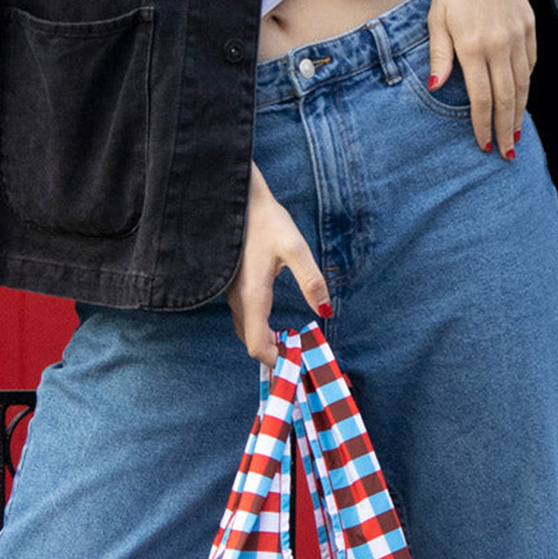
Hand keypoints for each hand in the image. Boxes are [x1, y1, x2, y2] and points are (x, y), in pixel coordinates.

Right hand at [225, 159, 330, 367]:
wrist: (233, 197)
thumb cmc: (265, 221)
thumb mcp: (295, 248)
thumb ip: (311, 282)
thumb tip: (326, 311)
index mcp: (253, 297)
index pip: (257, 346)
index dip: (275, 360)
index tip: (296, 361)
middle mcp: (238, 300)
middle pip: (251, 341)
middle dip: (273, 352)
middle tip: (298, 351)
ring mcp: (231, 293)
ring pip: (245, 328)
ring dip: (264, 339)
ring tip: (289, 338)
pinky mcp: (231, 284)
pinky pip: (243, 315)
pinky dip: (257, 326)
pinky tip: (274, 319)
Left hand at [428, 0, 536, 154]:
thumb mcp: (436, 20)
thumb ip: (439, 55)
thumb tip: (437, 89)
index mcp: (473, 46)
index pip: (481, 97)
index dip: (482, 123)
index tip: (484, 144)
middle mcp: (499, 44)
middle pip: (506, 97)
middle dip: (505, 128)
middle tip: (506, 153)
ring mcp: (518, 35)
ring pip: (522, 84)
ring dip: (519, 113)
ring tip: (516, 135)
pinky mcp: (529, 26)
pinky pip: (529, 63)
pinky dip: (526, 84)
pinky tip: (521, 99)